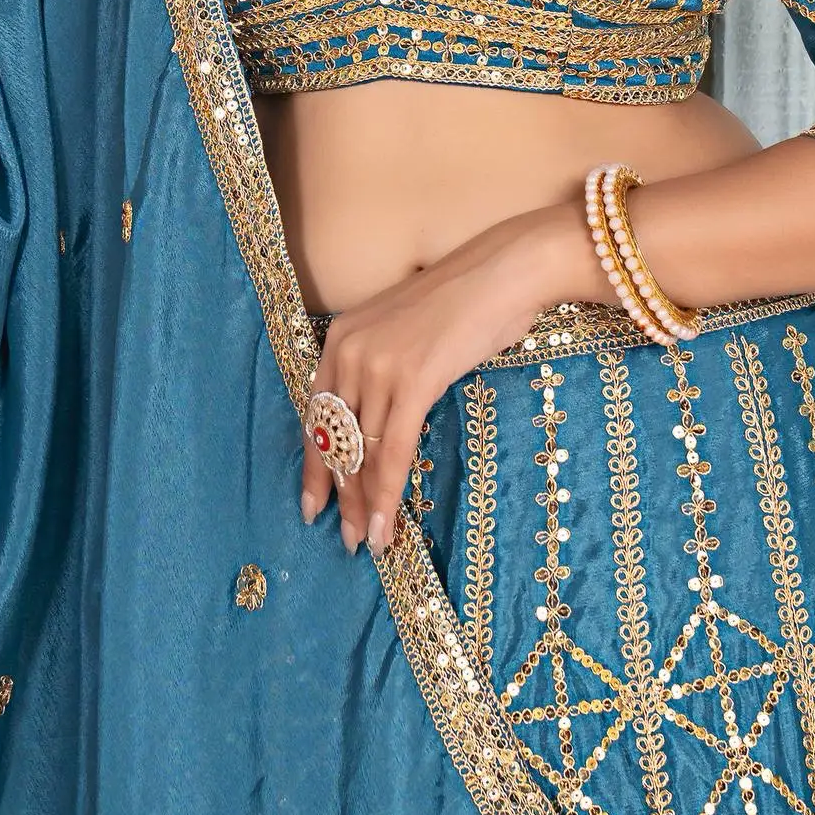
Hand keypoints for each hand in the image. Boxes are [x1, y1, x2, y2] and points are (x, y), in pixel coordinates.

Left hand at [300, 202, 606, 556]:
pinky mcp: (411, 381)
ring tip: (368, 542)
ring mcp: (378, 365)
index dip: (316, 466)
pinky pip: (392, 451)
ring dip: (364, 505)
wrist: (501, 271)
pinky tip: (387, 526)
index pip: (316, 415)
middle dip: (339, 495)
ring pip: (362, 452)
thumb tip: (379, 430)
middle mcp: (349, 351)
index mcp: (341, 338)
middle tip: (345, 538)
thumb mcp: (404, 334)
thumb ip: (383, 372)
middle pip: (335, 439)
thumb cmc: (463, 304)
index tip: (313, 505)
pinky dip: (388, 495)